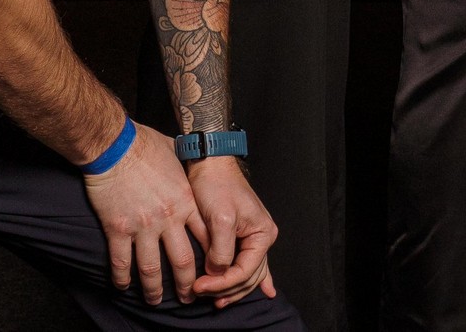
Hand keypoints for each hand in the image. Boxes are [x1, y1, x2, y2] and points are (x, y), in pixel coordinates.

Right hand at [81, 126, 207, 303]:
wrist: (114, 145)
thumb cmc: (144, 144)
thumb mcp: (176, 154)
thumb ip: (186, 169)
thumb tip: (194, 163)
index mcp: (185, 201)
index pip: (206, 237)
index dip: (211, 258)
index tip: (213, 271)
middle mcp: (168, 218)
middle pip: (183, 261)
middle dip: (187, 284)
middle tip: (188, 297)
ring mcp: (143, 226)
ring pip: (153, 269)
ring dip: (155, 290)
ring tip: (156, 301)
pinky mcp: (119, 229)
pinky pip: (122, 262)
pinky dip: (122, 279)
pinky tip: (123, 287)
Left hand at [185, 155, 279, 307]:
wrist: (210, 163)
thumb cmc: (216, 186)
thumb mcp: (220, 219)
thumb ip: (221, 251)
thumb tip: (216, 273)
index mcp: (262, 234)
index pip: (244, 271)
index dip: (221, 283)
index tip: (198, 286)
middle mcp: (262, 237)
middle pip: (248, 276)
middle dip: (226, 289)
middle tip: (201, 294)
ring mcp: (253, 237)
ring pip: (247, 273)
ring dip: (233, 289)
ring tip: (217, 301)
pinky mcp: (241, 235)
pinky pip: (250, 263)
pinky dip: (253, 279)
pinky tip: (266, 290)